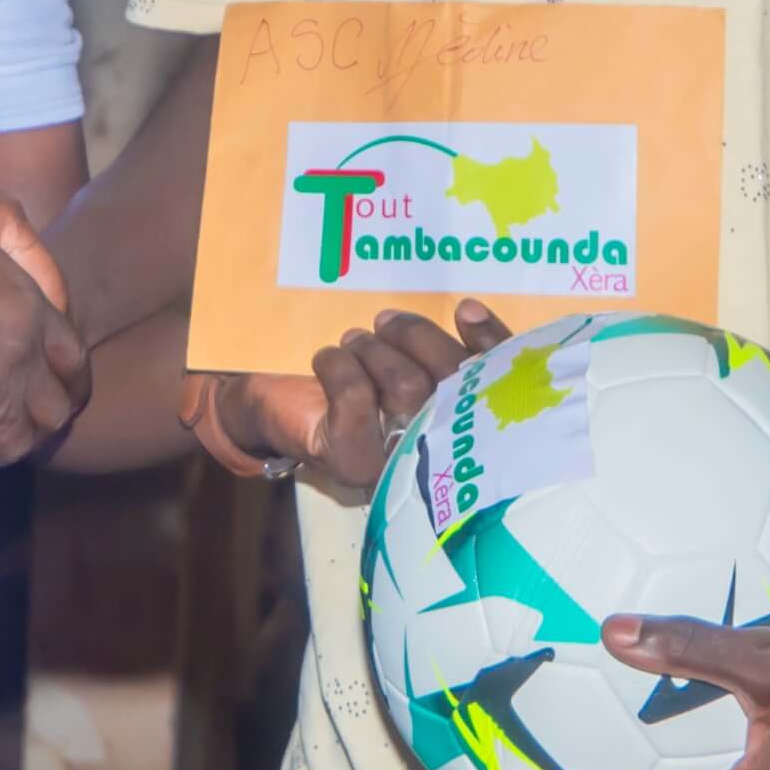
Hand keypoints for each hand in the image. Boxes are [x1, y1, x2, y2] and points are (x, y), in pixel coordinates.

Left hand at [196, 304, 511, 495]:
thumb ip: (438, 346)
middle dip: (417, 338)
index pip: (499, 384)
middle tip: (384, 320)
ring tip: (353, 340)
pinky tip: (326, 358)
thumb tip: (468, 311)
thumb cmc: (344, 370)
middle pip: (453, 383)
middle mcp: (439, 452)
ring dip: (374, 350)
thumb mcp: (397, 352)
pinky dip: (339, 367)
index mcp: (459, 421)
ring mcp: (397, 462)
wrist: (270, 401)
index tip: (465, 307)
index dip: (492, 345)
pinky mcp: (351, 461)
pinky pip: (356, 400)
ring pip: (406, 388)